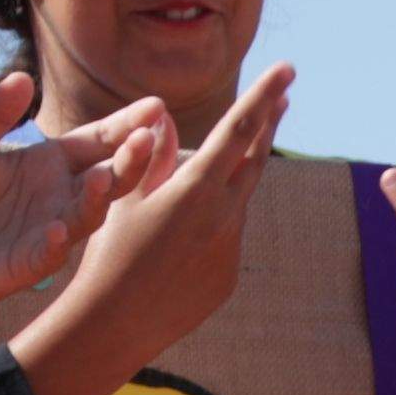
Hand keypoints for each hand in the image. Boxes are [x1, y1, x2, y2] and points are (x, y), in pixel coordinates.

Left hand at [0, 63, 172, 391]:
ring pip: (89, 214)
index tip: (156, 106)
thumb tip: (22, 76)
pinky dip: (58, 241)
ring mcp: (53, 229)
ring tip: (103, 179)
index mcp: (54, 162)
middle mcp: (64, 195)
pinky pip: (51, 253)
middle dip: (130, 159)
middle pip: (110, 175)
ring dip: (98, 198)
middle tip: (146, 138)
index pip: (99, 139)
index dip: (127, 123)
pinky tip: (60, 228)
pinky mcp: (31, 261)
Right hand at [16, 62, 294, 394]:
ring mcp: (231, 249)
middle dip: (268, 124)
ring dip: (230, 178)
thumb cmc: (109, 253)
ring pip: (237, 199)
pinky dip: (212, 222)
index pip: (238, 131)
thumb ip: (151, 156)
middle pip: (254, 159)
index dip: (262, 96)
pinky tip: (179, 240)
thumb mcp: (124, 196)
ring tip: (201, 175)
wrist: (115, 325)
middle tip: (284, 93)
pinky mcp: (229, 275)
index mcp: (196, 190)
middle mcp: (224, 217)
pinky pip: (226, 235)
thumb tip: (163, 118)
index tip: (286, 69)